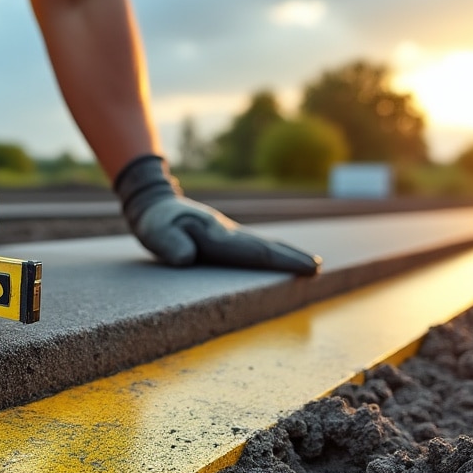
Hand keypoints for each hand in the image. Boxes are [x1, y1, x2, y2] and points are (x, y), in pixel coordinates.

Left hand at [114, 155, 320, 274]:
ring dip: (286, 256)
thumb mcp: (155, 231)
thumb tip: (185, 258)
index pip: (255, 251)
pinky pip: (252, 250)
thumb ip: (169, 243)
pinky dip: (270, 255)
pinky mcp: (224, 241)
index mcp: (217, 235)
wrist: (154, 204)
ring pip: (263, 247)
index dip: (282, 261)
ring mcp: (228, 236)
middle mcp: (228, 235)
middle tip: (318, 268)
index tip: (307, 266)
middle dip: (292, 257)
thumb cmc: (154, 221)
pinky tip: (278, 262)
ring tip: (311, 266)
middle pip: (266, 247)